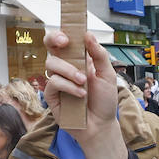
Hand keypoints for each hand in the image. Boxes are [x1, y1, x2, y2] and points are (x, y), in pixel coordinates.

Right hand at [42, 32, 128, 158]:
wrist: (101, 125)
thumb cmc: (105, 100)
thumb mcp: (108, 75)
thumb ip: (99, 55)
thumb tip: (88, 34)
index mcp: (78, 60)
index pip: (65, 41)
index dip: (61, 33)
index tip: (67, 33)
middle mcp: (65, 68)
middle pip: (50, 47)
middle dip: (53, 39)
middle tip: (64, 42)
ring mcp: (57, 81)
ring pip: (51, 64)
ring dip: (69, 70)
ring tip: (83, 82)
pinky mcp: (52, 96)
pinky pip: (53, 83)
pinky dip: (68, 86)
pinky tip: (80, 94)